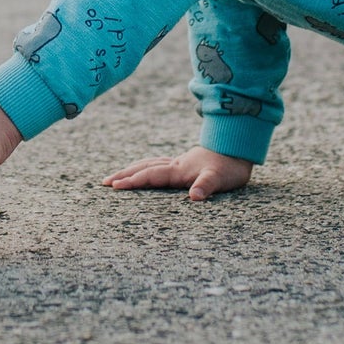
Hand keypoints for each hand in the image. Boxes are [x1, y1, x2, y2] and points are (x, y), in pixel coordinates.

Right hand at [102, 145, 253, 201]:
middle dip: (124, 175)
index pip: (151, 176)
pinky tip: (145, 170)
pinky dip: (145, 168)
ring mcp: (179, 162)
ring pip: (149, 165)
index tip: (114, 186)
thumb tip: (195, 197)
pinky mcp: (184, 162)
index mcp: (179, 170)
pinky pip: (158, 164)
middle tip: (104, 183)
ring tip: (117, 177)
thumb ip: (206, 186)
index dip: (133, 181)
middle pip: (144, 168)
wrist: (239, 146)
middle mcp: (175, 165)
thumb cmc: (230, 166)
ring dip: (132, 170)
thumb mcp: (220, 178)